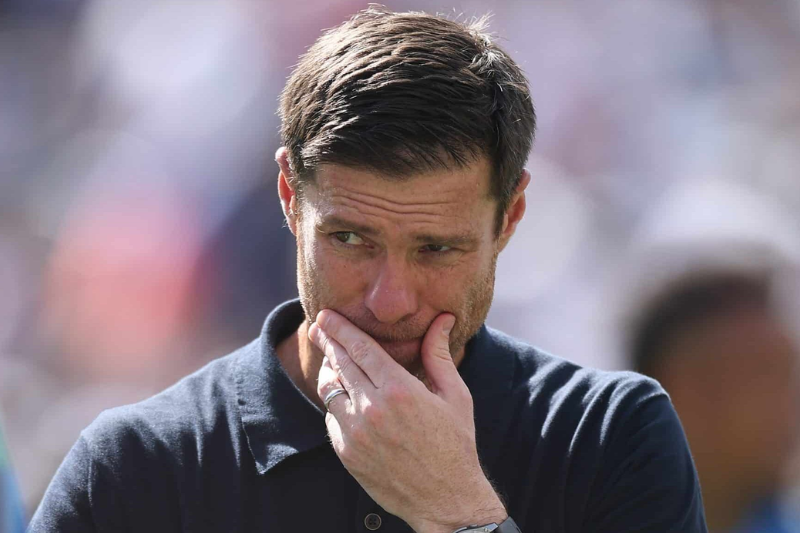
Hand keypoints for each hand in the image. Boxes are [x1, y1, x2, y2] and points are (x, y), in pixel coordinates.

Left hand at [310, 310, 506, 532]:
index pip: (360, 348)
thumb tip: (443, 319)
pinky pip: (332, 418)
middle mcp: (372, 409)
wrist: (445, 500)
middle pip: (340, 364)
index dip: (340, 328)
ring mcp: (355, 433)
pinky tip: (345, 398)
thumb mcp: (455, 395)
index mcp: (400, 390)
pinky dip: (336, 403)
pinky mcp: (347, 453)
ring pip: (329, 390)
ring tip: (332, 361)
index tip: (326, 315)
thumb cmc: (456, 444)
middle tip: (318, 326)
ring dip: (329, 371)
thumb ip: (438, 354)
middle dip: (327, 341)